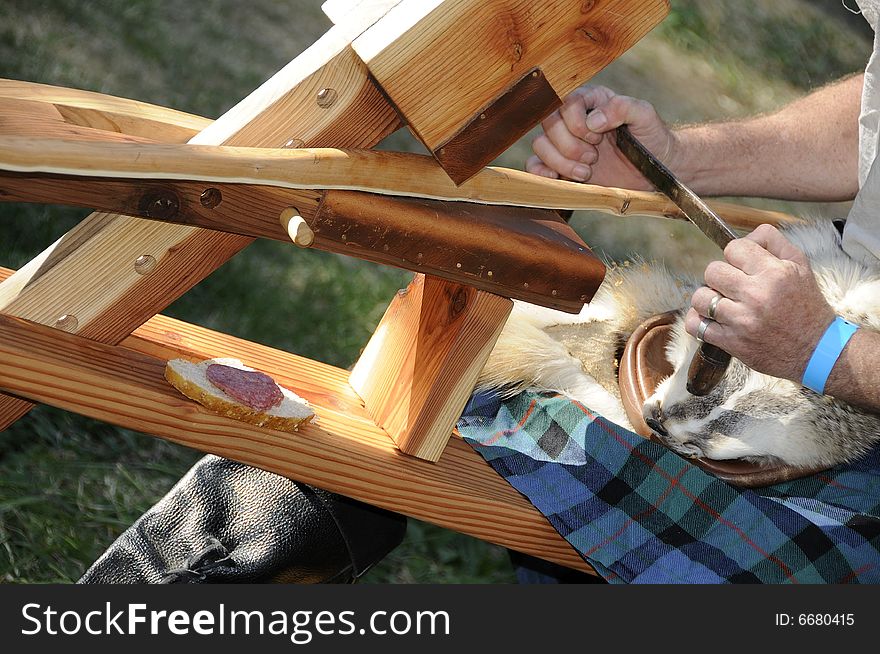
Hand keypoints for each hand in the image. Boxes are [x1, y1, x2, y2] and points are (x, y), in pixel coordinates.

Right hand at [526, 85, 678, 187]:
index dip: (576, 123)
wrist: (654, 171)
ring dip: (561, 162)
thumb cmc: (652, 139)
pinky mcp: (560, 167)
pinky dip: (541, 172)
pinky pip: (535, 166)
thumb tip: (594, 120)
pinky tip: (560, 178)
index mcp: (591, 101)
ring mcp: (564, 144)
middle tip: (594, 157)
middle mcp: (573, 120)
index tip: (598, 137)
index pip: (565, 102)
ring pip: (540, 145)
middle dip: (570, 146)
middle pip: (549, 124)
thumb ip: (623, 107)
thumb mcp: (646, 116)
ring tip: (586, 173)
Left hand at [684, 224, 836, 381]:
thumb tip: (746, 236)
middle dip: (720, 277)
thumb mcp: (800, 266)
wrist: (817, 350)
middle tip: (734, 287)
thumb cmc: (806, 306)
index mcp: (774, 273)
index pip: (733, 248)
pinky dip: (698, 322)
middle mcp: (757, 295)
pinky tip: (712, 320)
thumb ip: (772, 242)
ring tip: (724, 304)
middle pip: (712, 271)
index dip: (736, 256)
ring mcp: (741, 320)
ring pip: (700, 297)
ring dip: (708, 299)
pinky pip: (695, 325)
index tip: (744, 267)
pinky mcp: (731, 342)